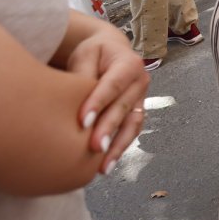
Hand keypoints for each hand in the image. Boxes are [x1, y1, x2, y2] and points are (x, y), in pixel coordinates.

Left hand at [66, 28, 149, 173]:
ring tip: (103, 166)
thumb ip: (82, 76)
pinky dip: (120, 148)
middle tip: (94, 148)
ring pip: (132, 124)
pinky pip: (131, 132)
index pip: (113, 85)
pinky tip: (107, 163)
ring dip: (118, 146)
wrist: (110, 53)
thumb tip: (76, 102)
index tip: (82, 122)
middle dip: (109, 129)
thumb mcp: (85, 55)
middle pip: (123, 108)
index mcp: (129, 63)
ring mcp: (141, 99)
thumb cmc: (94, 54)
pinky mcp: (137, 112)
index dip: (99, 103)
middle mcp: (140, 82)